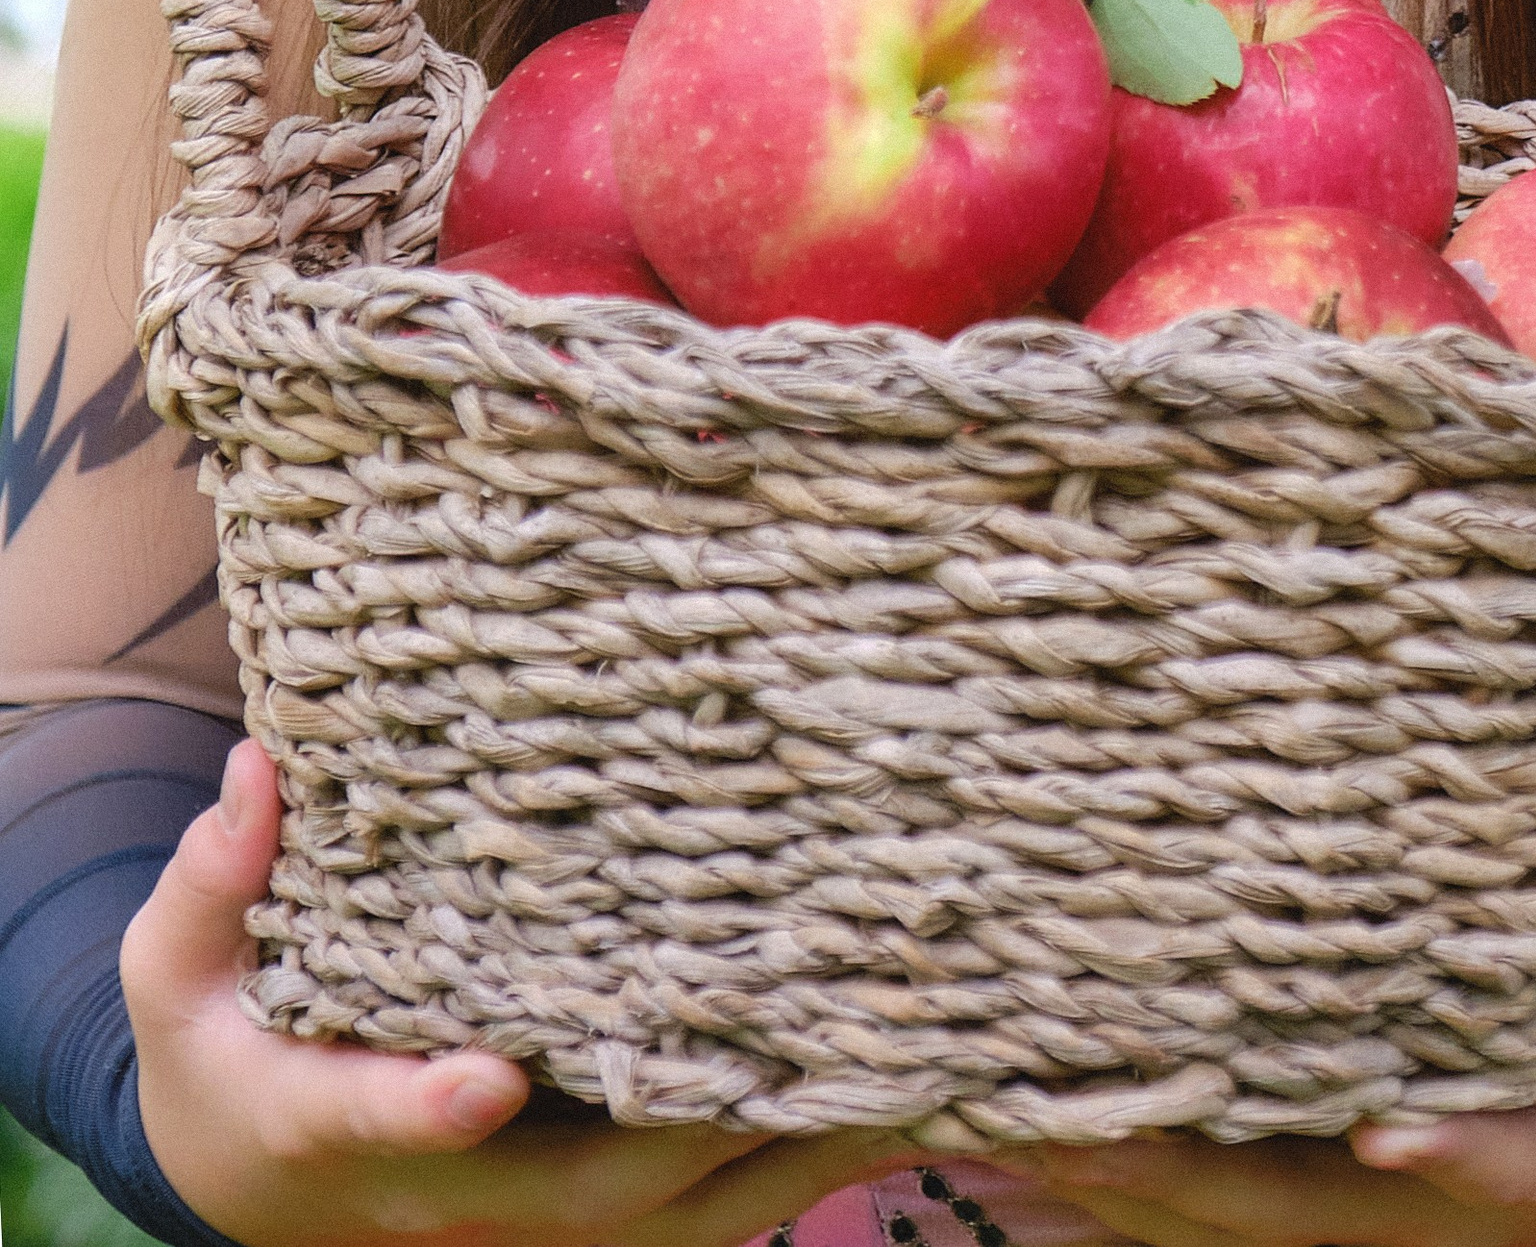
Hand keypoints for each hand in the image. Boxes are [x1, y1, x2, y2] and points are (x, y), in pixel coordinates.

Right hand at [123, 735, 913, 1246]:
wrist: (254, 1174)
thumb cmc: (228, 1046)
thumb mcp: (179, 973)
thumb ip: (212, 883)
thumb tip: (258, 771)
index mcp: (334, 1123)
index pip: (382, 1118)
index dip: (434, 1108)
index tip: (487, 1077)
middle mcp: (453, 1193)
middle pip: (592, 1185)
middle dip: (707, 1125)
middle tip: (829, 1036)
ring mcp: (534, 1217)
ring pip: (677, 1217)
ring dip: (792, 1153)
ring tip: (919, 1064)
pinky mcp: (592, 1216)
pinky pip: (707, 1210)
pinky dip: (795, 1164)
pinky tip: (898, 1093)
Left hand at [1024, 905, 1535, 1246]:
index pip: (1494, 1168)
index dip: (1456, 1153)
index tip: (1398, 1126)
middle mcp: (1429, 1208)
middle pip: (1293, 1208)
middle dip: (1179, 1167)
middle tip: (1061, 1104)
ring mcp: (1354, 1217)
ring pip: (1213, 1213)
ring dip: (1103, 1178)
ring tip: (975, 1116)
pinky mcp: (1308, 1200)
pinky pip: (1187, 1200)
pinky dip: (1099, 1175)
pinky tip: (989, 1137)